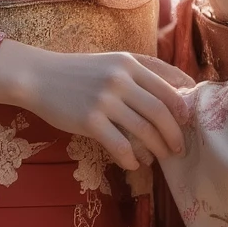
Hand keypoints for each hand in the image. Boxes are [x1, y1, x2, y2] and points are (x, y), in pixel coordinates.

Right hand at [0, 43, 194, 171]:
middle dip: (174, 133)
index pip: (167, 86)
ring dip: (156, 148)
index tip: (189, 123)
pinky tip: (133, 164)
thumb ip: (141, 71)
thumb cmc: (79, 72)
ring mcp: (104, 100)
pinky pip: (119, 145)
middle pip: (160, 111)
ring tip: (158, 158)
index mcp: (128, 63)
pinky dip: (130, 158)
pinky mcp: (89, 120)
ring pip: (143, 129)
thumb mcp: (112, 61)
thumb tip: (178, 89)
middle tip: (178, 147)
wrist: (38, 77)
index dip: (183, 107)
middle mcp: (120, 79)